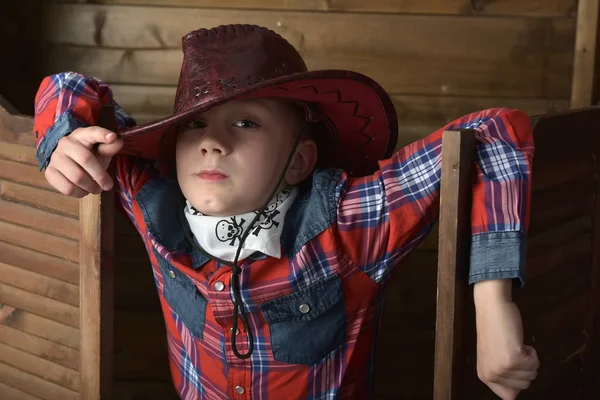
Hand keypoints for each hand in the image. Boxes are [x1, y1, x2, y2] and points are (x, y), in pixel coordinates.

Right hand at [45, 126, 122, 197]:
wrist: (70, 164)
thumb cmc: (90, 156)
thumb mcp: (102, 151)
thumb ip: (109, 147)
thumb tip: (117, 141)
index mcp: (82, 135)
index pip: (92, 132)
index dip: (102, 134)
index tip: (112, 137)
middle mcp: (66, 143)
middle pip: (86, 160)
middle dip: (100, 176)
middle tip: (108, 186)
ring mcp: (55, 157)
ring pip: (76, 177)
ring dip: (91, 187)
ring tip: (96, 189)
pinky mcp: (49, 172)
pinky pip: (67, 188)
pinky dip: (79, 193)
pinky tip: (84, 191)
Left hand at [474, 281, 539, 399]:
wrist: (492, 308)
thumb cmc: (495, 329)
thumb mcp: (492, 356)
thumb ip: (501, 374)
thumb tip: (514, 394)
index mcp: (484, 376)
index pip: (508, 397)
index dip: (517, 384)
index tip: (517, 369)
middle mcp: (491, 375)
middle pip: (525, 386)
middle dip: (524, 367)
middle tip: (511, 349)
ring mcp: (501, 369)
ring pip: (532, 374)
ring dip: (528, 358)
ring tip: (514, 344)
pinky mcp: (513, 360)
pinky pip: (535, 364)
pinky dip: (532, 352)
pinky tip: (519, 341)